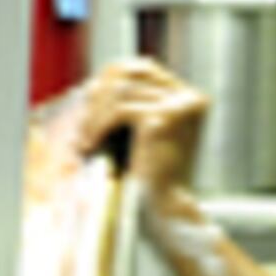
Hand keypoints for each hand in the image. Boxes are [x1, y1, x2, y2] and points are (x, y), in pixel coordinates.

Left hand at [71, 56, 210, 211]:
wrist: (163, 207)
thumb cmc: (152, 176)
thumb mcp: (146, 132)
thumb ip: (134, 105)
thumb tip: (95, 83)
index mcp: (192, 98)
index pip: (144, 68)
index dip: (110, 82)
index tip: (89, 106)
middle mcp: (191, 98)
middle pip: (131, 71)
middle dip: (99, 95)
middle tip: (83, 122)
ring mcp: (181, 106)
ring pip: (121, 91)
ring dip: (95, 115)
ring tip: (85, 138)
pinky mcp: (165, 118)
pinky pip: (119, 111)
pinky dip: (98, 127)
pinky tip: (92, 145)